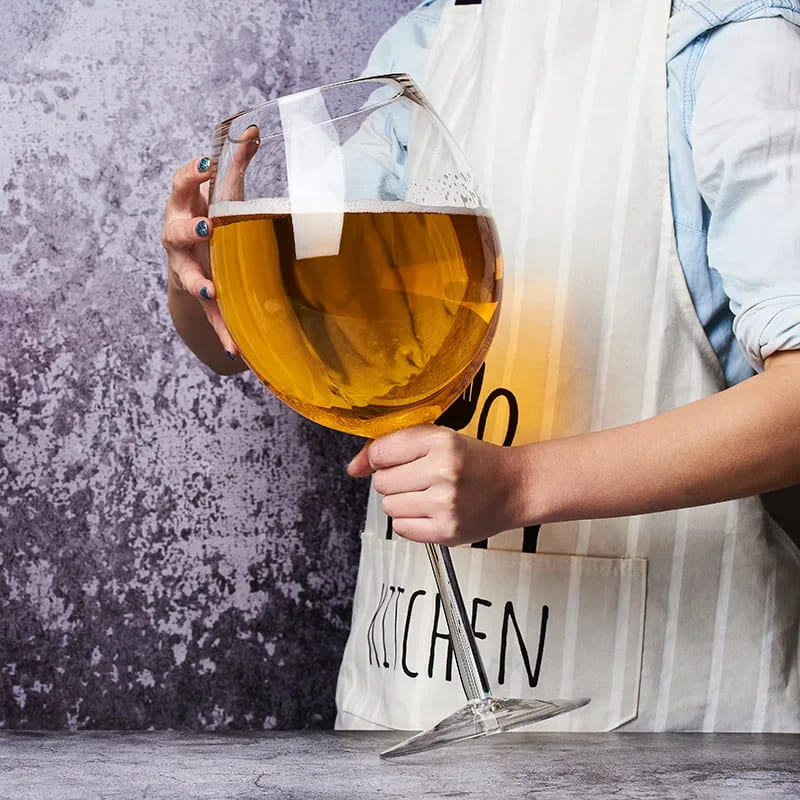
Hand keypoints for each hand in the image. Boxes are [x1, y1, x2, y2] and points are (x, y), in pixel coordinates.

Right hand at [161, 128, 258, 357]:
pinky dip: (222, 331)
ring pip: (186, 276)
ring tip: (212, 291)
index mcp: (185, 206)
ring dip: (198, 283)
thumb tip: (252, 130)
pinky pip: (209, 315)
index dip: (192, 175)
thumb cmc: (211, 218)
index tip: (208, 166)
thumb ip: (236, 165)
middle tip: (205, 229)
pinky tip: (235, 349)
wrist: (194, 260)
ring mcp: (186, 269)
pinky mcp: (200, 297)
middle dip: (188, 230)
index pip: (183, 184)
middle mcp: (178, 237)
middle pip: (174, 231)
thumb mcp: (222, 193)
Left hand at [346, 425, 522, 545]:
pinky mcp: (446, 531)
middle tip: (419, 477)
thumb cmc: (476, 462)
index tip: (392, 460)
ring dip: (402, 501)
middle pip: (382, 482)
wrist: (515, 487)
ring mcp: (445, 504)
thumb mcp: (439, 439)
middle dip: (394, 480)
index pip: (381, 452)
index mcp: (441, 441)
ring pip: (389, 506)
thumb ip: (392, 446)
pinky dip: (411, 521)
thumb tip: (352, 468)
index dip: (380, 458)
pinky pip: (402, 528)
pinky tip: (431, 511)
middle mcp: (443, 472)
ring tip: (427, 494)